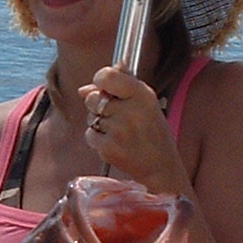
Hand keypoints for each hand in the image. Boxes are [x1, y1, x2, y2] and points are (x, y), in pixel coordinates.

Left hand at [79, 66, 187, 191]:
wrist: (160, 166)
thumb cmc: (151, 130)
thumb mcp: (145, 101)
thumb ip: (118, 86)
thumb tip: (83, 89)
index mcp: (142, 95)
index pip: (106, 76)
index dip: (100, 80)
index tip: (104, 86)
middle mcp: (130, 112)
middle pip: (92, 98)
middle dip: (98, 104)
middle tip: (117, 114)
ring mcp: (118, 132)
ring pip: (90, 117)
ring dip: (99, 122)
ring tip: (120, 130)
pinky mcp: (108, 149)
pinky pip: (90, 134)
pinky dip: (98, 138)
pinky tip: (116, 142)